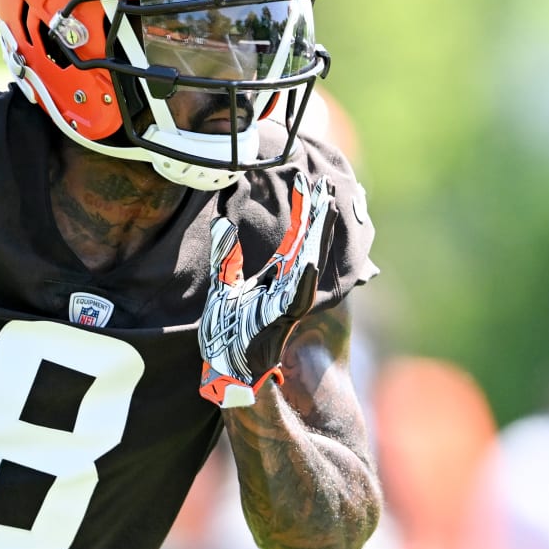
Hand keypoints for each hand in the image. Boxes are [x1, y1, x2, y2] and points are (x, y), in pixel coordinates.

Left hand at [198, 174, 335, 407]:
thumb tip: (221, 222)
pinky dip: (302, 280)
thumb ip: (226, 255)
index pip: (295, 235)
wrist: (226, 369)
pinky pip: (296, 298)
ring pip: (309, 264)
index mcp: (278, 276)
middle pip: (308, 243)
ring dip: (318, 237)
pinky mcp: (281, 321)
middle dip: (318, 215)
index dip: (301, 208)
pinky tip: (307, 260)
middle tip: (327, 183)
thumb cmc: (228, 331)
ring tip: (327, 208)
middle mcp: (289, 286)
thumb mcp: (223, 285)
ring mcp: (288, 302)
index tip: (306, 180)